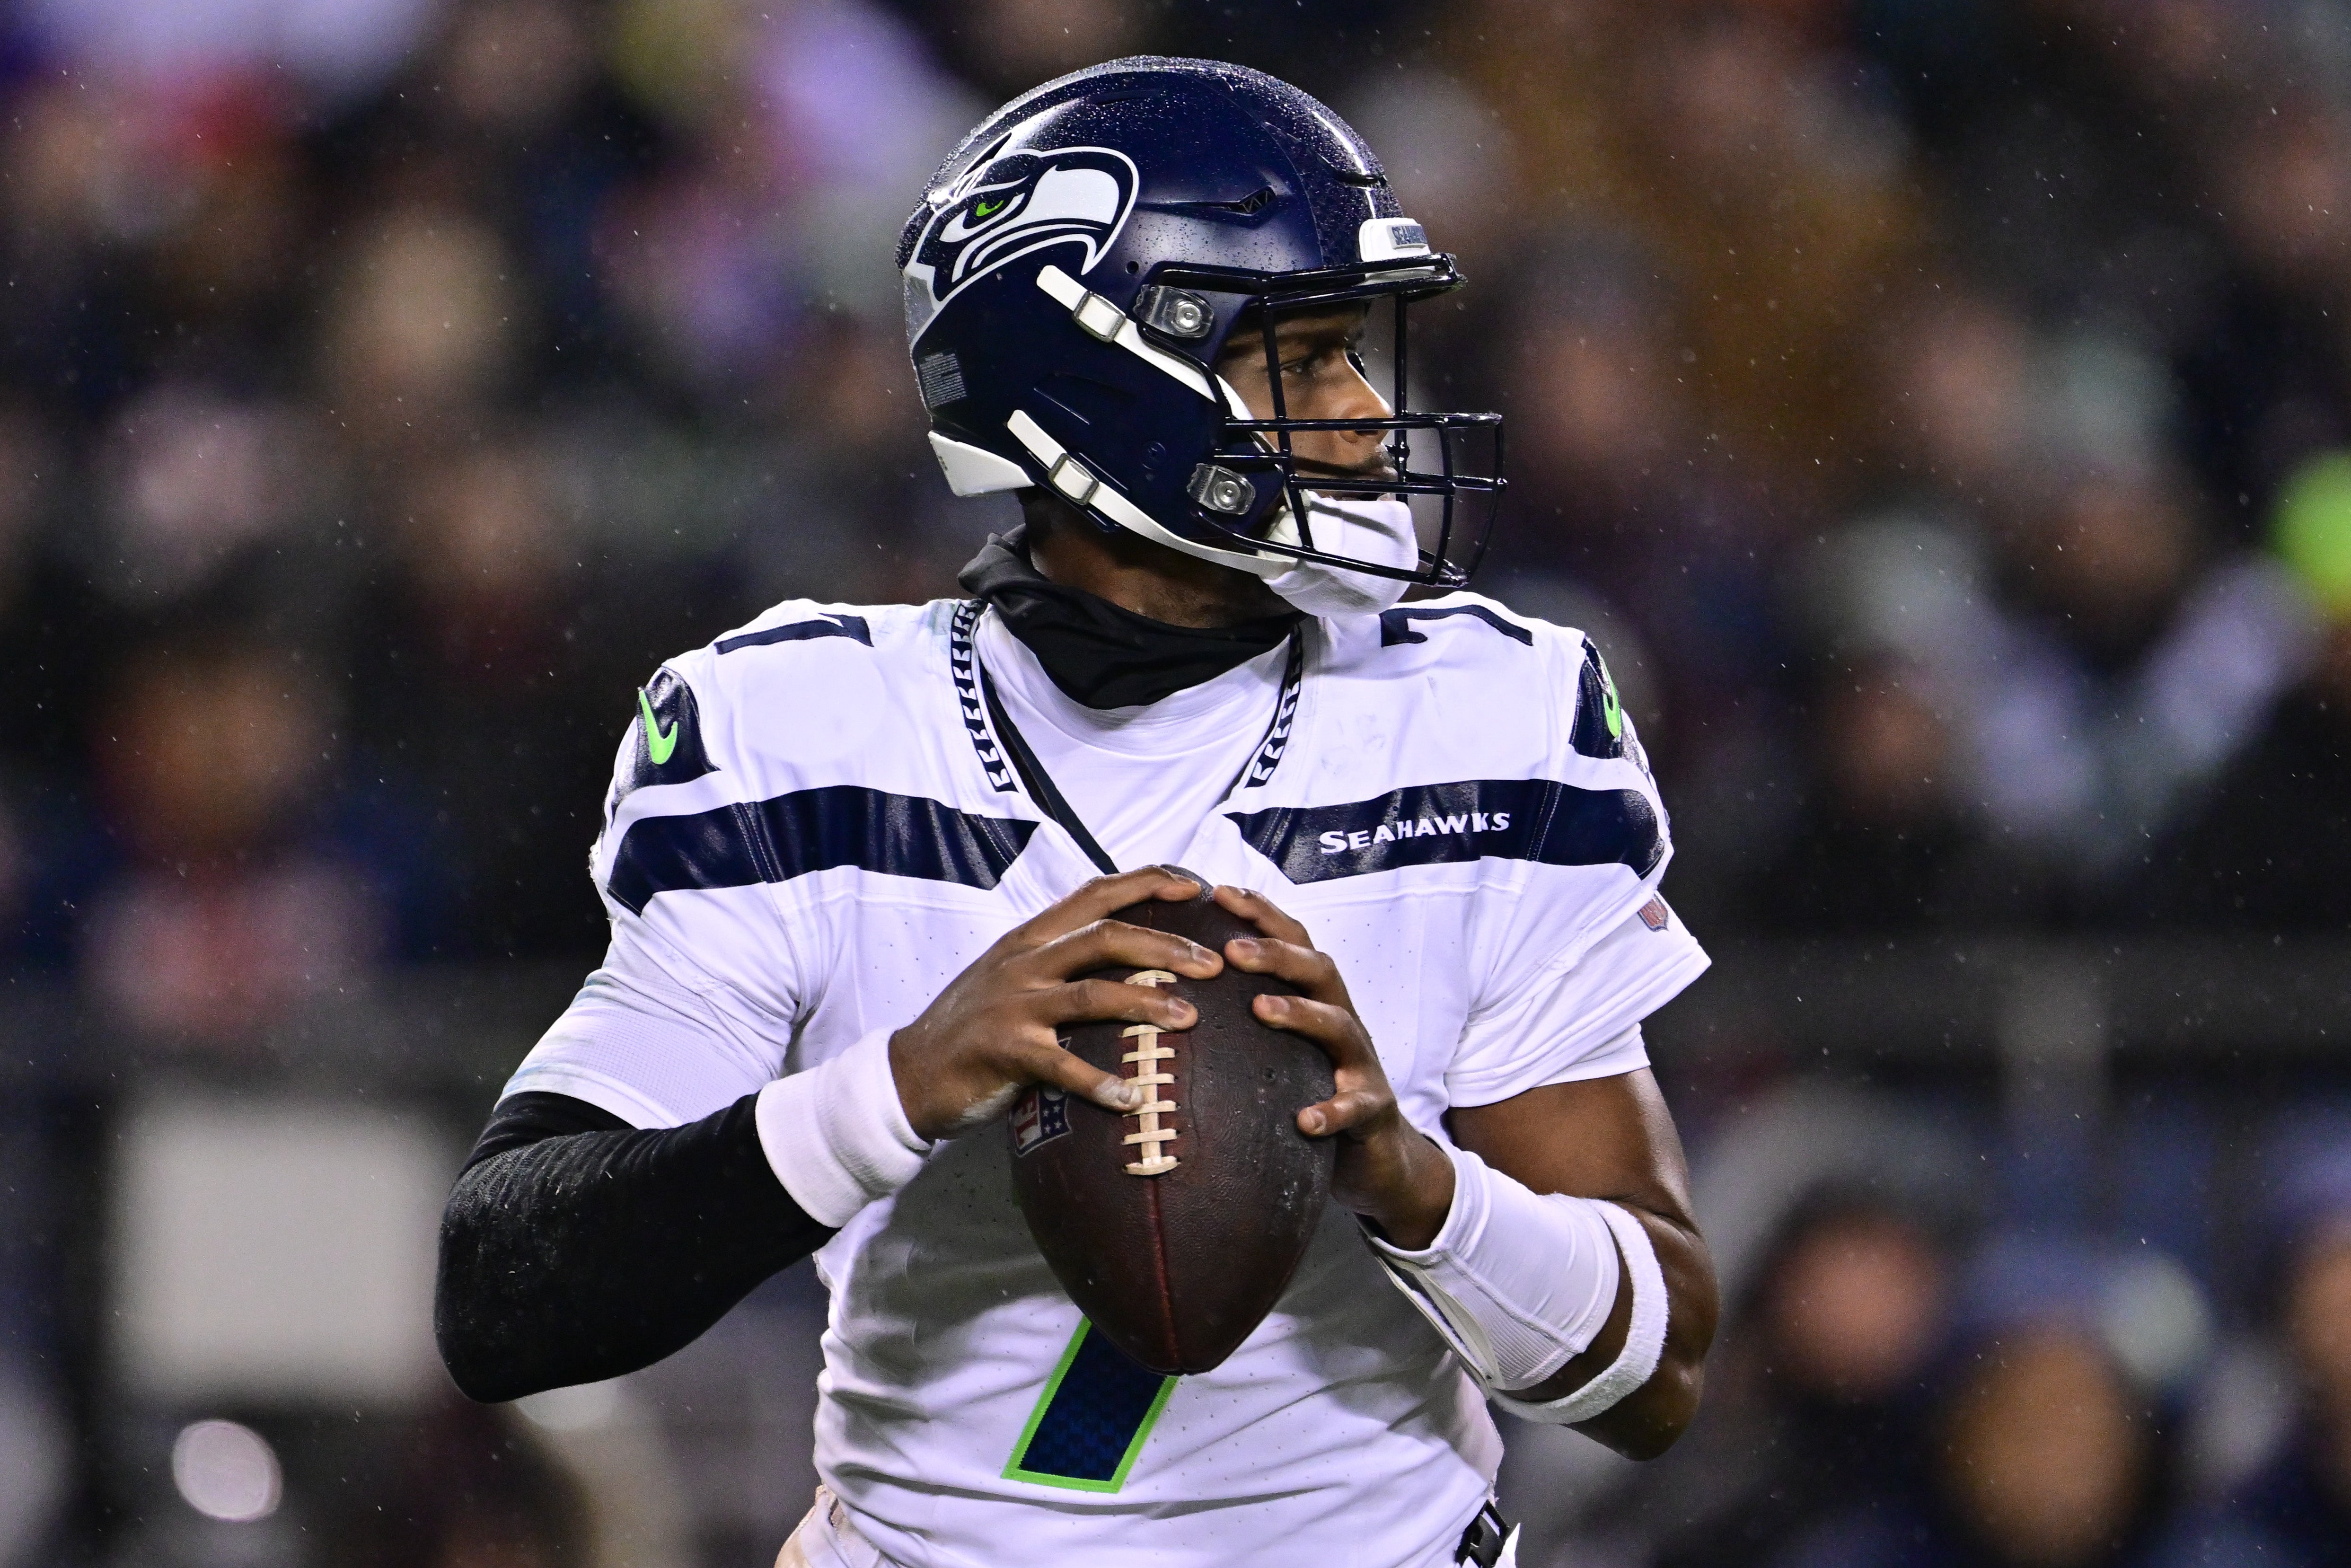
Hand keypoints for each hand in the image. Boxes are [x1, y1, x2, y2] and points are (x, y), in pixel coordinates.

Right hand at [890, 868, 1223, 1140]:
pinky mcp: (1004, 1051)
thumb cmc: (974, 1026)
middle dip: (1166, 946)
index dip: (1147, 883)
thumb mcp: (1012, 976)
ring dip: (1147, 1004)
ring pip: (1092, 994)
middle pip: (1105, 938)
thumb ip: (1060, 957)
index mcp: (1029, 938)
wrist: (909, 1073)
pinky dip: (1099, 1082)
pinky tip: (1132, 1099)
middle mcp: (1023, 962)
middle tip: (1215, 965)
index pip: (1094, 894)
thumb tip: (1128, 950)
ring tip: (1191, 1020)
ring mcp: (1013, 1005)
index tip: (1195, 885)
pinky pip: (1061, 1065)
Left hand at [1213, 886, 1455, 1248]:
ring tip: (1261, 1009)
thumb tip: (1165, 989)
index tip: (1216, 891)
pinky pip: (1356, 1106)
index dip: (1259, 913)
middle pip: (1318, 969)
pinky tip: (1305, 1120)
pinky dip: (1332, 1110)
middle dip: (1276, 954)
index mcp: (1316, 998)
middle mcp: (1342, 1018)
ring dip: (1301, 1013)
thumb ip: (1242, 1014)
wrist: (1376, 1153)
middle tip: (1230, 949)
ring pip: (1339, 1025)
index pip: (1292, 941)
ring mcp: (1361, 1062)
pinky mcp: (1373, 1108)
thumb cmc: (1311, 1088)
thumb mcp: (1278, 1046)